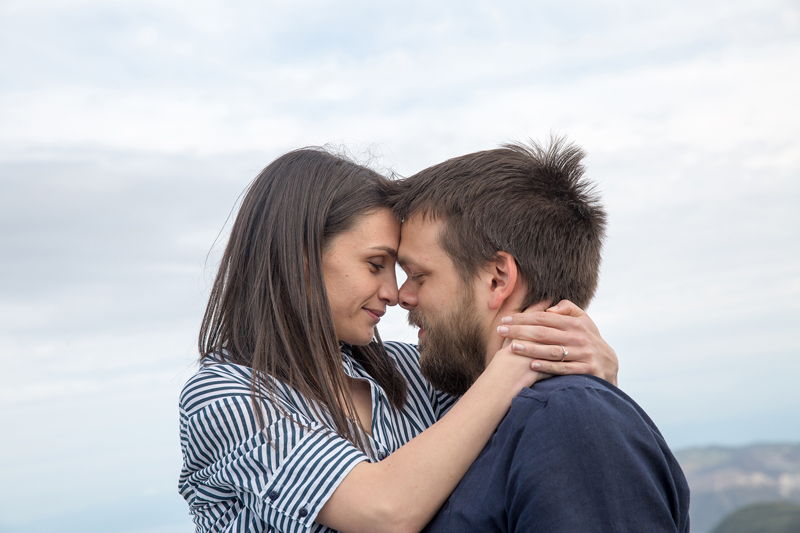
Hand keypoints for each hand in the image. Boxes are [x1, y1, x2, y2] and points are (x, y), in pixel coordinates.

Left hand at [496, 299, 618, 385]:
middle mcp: (578, 337)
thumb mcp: (583, 320)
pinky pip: (565, 368)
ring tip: (512, 347)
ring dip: (531, 349)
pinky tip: (532, 365)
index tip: (505, 319)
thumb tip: (549, 309)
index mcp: (574, 324)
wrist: (609, 365)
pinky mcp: (587, 370)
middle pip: (544, 333)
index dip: (523, 318)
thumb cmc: (589, 339)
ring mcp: (583, 354)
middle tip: (500, 330)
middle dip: (520, 331)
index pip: (543, 319)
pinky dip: (548, 367)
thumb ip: (568, 309)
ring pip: (552, 351)